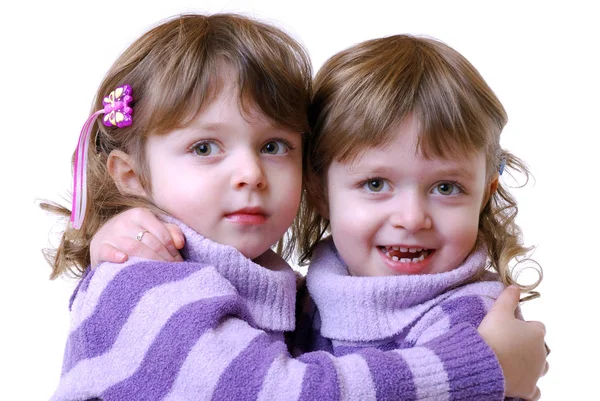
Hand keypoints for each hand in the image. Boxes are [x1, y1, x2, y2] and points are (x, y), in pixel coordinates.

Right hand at [90, 208, 184, 266]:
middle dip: (164, 258)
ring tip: (159, 273)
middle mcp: (124, 221)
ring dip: (149, 262)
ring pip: (134, 248)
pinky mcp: (98, 247)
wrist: (105, 239)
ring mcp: (110, 234)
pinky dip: (115, 255)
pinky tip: (124, 260)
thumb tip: (180, 243)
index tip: (178, 262)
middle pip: (150, 242)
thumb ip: (170, 232)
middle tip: (172, 270)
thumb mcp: (153, 228)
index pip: (161, 233)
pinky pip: (107, 251)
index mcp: (140, 214)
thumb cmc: (135, 235)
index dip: (172, 250)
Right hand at [478, 286, 548, 400]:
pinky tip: (516, 380)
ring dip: (529, 365)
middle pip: (539, 347)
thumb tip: (514, 286)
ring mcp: (536, 372)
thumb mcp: (497, 311)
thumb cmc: (492, 336)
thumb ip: (508, 297)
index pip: (537, 326)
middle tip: (505, 344)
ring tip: (510, 362)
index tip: (509, 328)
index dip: (523, 326)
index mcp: (537, 333)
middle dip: (526, 346)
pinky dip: (527, 385)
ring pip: (539, 367)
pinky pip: (533, 389)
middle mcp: (541, 353)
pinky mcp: (529, 389)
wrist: (483, 363)